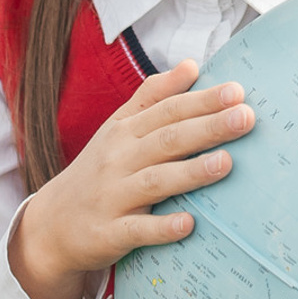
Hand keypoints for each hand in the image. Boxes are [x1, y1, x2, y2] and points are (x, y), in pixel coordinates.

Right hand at [8, 60, 248, 298]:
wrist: (51, 224)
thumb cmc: (97, 171)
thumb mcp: (118, 128)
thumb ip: (153, 97)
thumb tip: (192, 65)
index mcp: (124, 132)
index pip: (167, 110)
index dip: (201, 100)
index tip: (237, 91)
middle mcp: (119, 160)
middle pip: (167, 140)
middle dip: (207, 127)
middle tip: (246, 117)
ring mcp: (113, 197)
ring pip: (155, 181)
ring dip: (191, 172)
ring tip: (227, 163)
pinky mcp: (109, 233)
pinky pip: (137, 230)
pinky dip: (162, 227)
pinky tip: (188, 224)